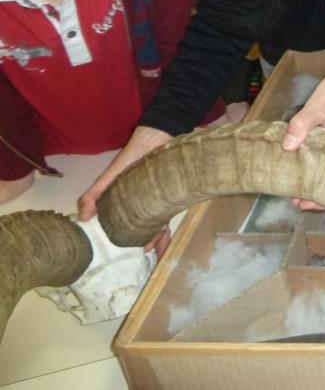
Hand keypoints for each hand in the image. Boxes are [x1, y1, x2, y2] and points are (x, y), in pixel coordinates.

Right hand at [78, 125, 172, 251]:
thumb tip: (82, 220)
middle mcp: (139, 205)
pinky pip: (167, 220)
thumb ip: (93, 196)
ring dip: (153, 240)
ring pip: (154, 227)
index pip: (119, 224)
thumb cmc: (131, 159)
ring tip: (149, 251)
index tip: (115, 252)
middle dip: (138, 243)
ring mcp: (155, 203)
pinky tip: (163, 243)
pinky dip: (165, 233)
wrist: (158, 142)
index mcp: (123, 203)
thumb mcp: (108, 178)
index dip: (118, 237)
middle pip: (139, 228)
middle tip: (137, 255)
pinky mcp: (170, 200)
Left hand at [282, 48, 324, 209]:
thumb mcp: (317, 105)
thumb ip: (302, 124)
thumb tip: (287, 146)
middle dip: (318, 195)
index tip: (301, 203)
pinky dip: (323, 171)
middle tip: (294, 200)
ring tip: (298, 191)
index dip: (322, 198)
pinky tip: (308, 172)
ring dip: (320, 183)